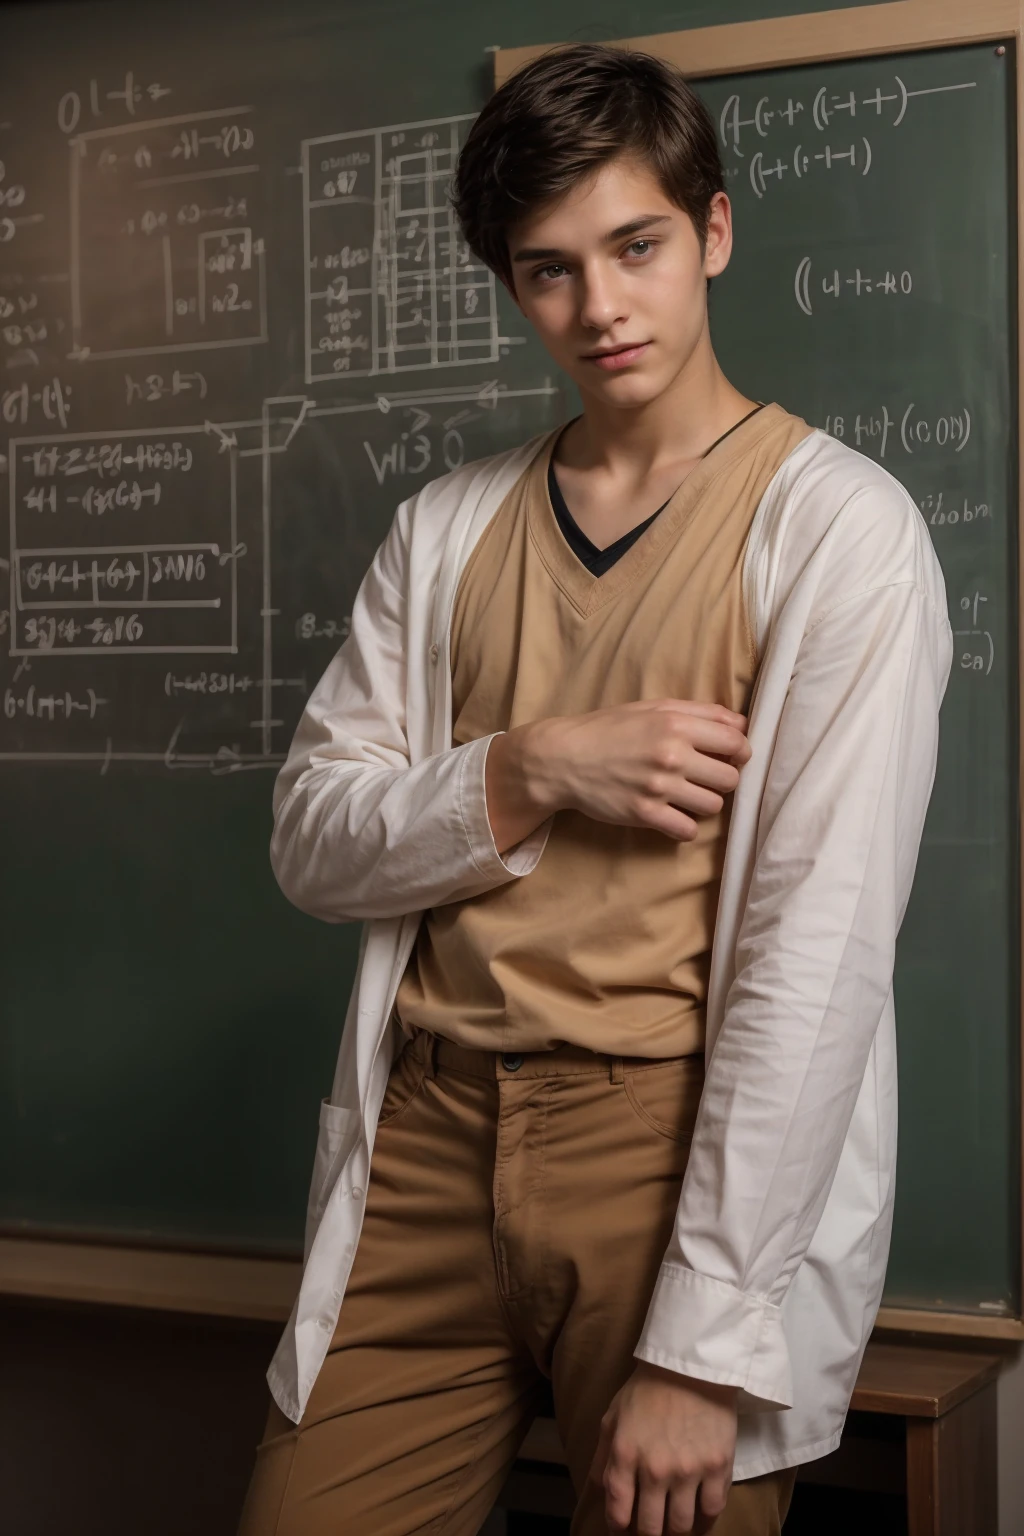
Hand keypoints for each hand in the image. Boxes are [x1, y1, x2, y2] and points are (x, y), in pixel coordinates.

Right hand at [485, 699, 749, 852]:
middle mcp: (671, 754)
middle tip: (703, 778)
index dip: (739, 751)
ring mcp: (659, 786)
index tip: (729, 757)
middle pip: (729, 778)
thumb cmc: (608, 729)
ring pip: (713, 806)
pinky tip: (672, 816)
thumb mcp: (652, 708)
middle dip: (721, 779)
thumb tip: (741, 724)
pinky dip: (684, 827)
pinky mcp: (645, 814)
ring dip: (703, 803)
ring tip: (685, 796)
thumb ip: (699, 712)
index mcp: (676, 723)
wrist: (562, 759)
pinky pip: (688, 831)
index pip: (736, 742)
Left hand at [588, 1362, 737, 1534]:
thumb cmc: (648, 1389)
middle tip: (651, 1528)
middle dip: (648, 1533)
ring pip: (680, 1526)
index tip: (623, 1530)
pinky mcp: (718, 1467)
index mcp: (625, 1455)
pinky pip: (712, 1511)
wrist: (691, 1365)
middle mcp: (655, 1469)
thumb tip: (599, 1491)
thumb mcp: (613, 1416)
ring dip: (675, 1529)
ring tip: (673, 1521)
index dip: (618, 1528)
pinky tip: (699, 1513)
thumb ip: (603, 1456)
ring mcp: (689, 1471)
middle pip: (650, 1528)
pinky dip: (705, 1519)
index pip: (617, 1513)